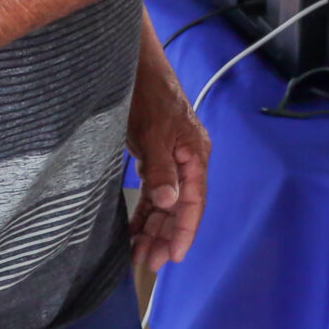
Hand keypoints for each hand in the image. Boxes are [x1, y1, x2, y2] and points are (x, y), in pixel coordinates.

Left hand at [128, 30, 210, 269]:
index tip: (173, 257)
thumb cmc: (150, 94)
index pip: (195, 202)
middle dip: (165, 236)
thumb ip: (161, 168)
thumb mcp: (154, 132)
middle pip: (180, 208)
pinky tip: (132, 230)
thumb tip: (168, 201)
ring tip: (137, 254)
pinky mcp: (155, 156)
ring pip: (165, 203)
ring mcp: (171, 160)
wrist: (136, 65)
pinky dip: (144, 212)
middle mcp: (187, 161)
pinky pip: (153, 192)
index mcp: (195, 155)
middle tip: (147, 262)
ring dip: (153, 228)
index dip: (186, 231)